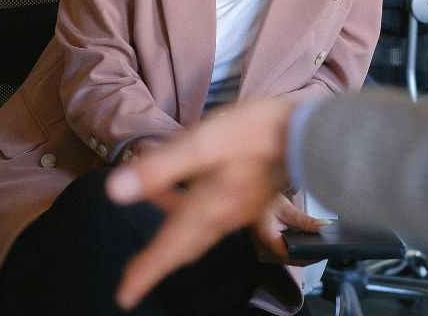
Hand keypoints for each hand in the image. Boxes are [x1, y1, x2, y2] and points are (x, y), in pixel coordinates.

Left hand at [105, 97, 298, 309]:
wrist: (311, 132)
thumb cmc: (258, 133)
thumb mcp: (203, 144)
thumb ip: (161, 167)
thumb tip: (116, 190)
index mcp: (208, 208)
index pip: (169, 247)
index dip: (146, 270)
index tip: (125, 294)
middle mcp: (224, 216)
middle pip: (185, 245)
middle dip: (159, 260)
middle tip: (135, 275)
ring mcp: (242, 207)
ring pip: (201, 230)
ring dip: (176, 234)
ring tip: (154, 218)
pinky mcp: (253, 194)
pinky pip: (218, 214)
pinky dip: (196, 212)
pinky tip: (191, 190)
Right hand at [248, 193, 331, 264]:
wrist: (244, 195)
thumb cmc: (261, 199)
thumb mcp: (284, 208)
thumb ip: (304, 220)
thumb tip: (324, 227)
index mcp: (267, 242)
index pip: (294, 257)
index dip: (311, 256)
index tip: (326, 251)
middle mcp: (264, 252)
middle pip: (292, 259)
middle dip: (310, 253)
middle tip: (327, 244)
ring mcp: (264, 252)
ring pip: (289, 257)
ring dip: (303, 251)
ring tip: (319, 241)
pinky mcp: (266, 249)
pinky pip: (284, 252)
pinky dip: (295, 247)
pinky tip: (305, 239)